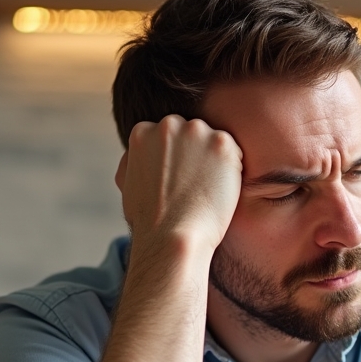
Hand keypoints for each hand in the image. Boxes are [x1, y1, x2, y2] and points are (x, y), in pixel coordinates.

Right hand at [116, 115, 242, 253]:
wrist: (172, 236)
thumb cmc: (148, 220)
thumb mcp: (127, 183)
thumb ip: (134, 161)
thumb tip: (135, 155)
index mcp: (143, 132)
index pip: (167, 135)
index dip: (175, 158)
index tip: (178, 178)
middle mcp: (169, 125)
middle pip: (190, 132)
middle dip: (195, 154)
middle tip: (195, 185)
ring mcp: (196, 132)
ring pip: (213, 140)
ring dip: (214, 160)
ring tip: (207, 190)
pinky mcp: (222, 144)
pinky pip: (234, 152)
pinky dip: (232, 170)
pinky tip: (220, 191)